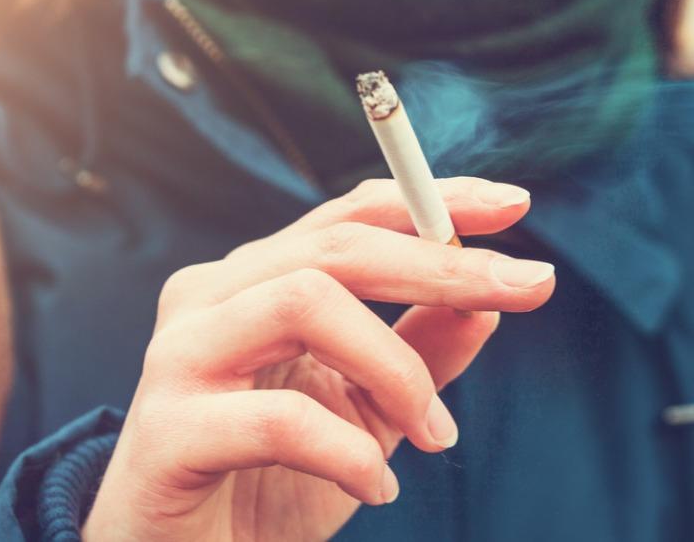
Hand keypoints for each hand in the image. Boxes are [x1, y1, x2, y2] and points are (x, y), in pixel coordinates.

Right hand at [83, 178, 554, 540]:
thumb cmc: (267, 483)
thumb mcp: (365, 415)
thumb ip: (417, 354)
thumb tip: (487, 302)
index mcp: (256, 283)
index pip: (348, 216)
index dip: (432, 201)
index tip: (514, 206)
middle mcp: (211, 299)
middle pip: (335, 248)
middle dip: (442, 264)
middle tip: (527, 289)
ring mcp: (180, 358)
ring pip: (305, 302)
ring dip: (396, 368)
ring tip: (435, 436)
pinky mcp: (166, 430)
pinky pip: (280, 420)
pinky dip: (349, 454)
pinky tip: (376, 490)